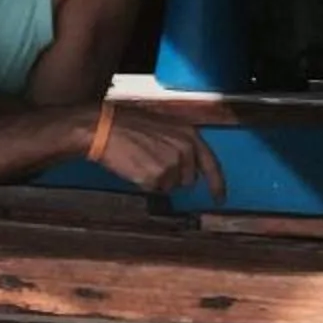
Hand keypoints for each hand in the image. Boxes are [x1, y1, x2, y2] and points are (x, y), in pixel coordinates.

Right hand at [93, 107, 224, 199]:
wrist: (103, 127)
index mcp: (190, 134)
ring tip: (141, 160)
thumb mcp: (164, 126)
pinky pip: (155, 189)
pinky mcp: (156, 176)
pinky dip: (145, 182)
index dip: (217, 184)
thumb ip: (181, 144)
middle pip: (188, 179)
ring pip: (171, 186)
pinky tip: (134, 167)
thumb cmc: (128, 124)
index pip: (212, 165)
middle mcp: (186, 149)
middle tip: (151, 161)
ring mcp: (172, 163)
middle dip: (174, 176)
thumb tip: (189, 164)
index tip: (220, 198)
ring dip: (158, 179)